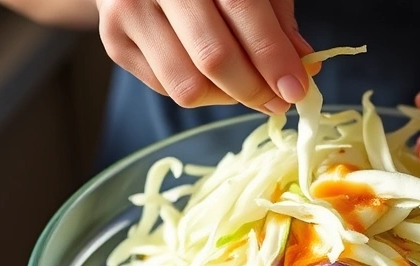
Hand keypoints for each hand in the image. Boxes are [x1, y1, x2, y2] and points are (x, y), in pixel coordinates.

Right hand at [96, 0, 313, 113]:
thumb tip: (305, 65)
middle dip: (254, 89)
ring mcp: (129, 12)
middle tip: (278, 100)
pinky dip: (200, 91)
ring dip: (227, 97)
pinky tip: (212, 75)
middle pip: (212, 57)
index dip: (273, 56)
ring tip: (246, 87)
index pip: (243, 11)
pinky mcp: (115, 41)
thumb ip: (276, 18)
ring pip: (187, 85)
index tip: (297, 88)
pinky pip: (167, 89)